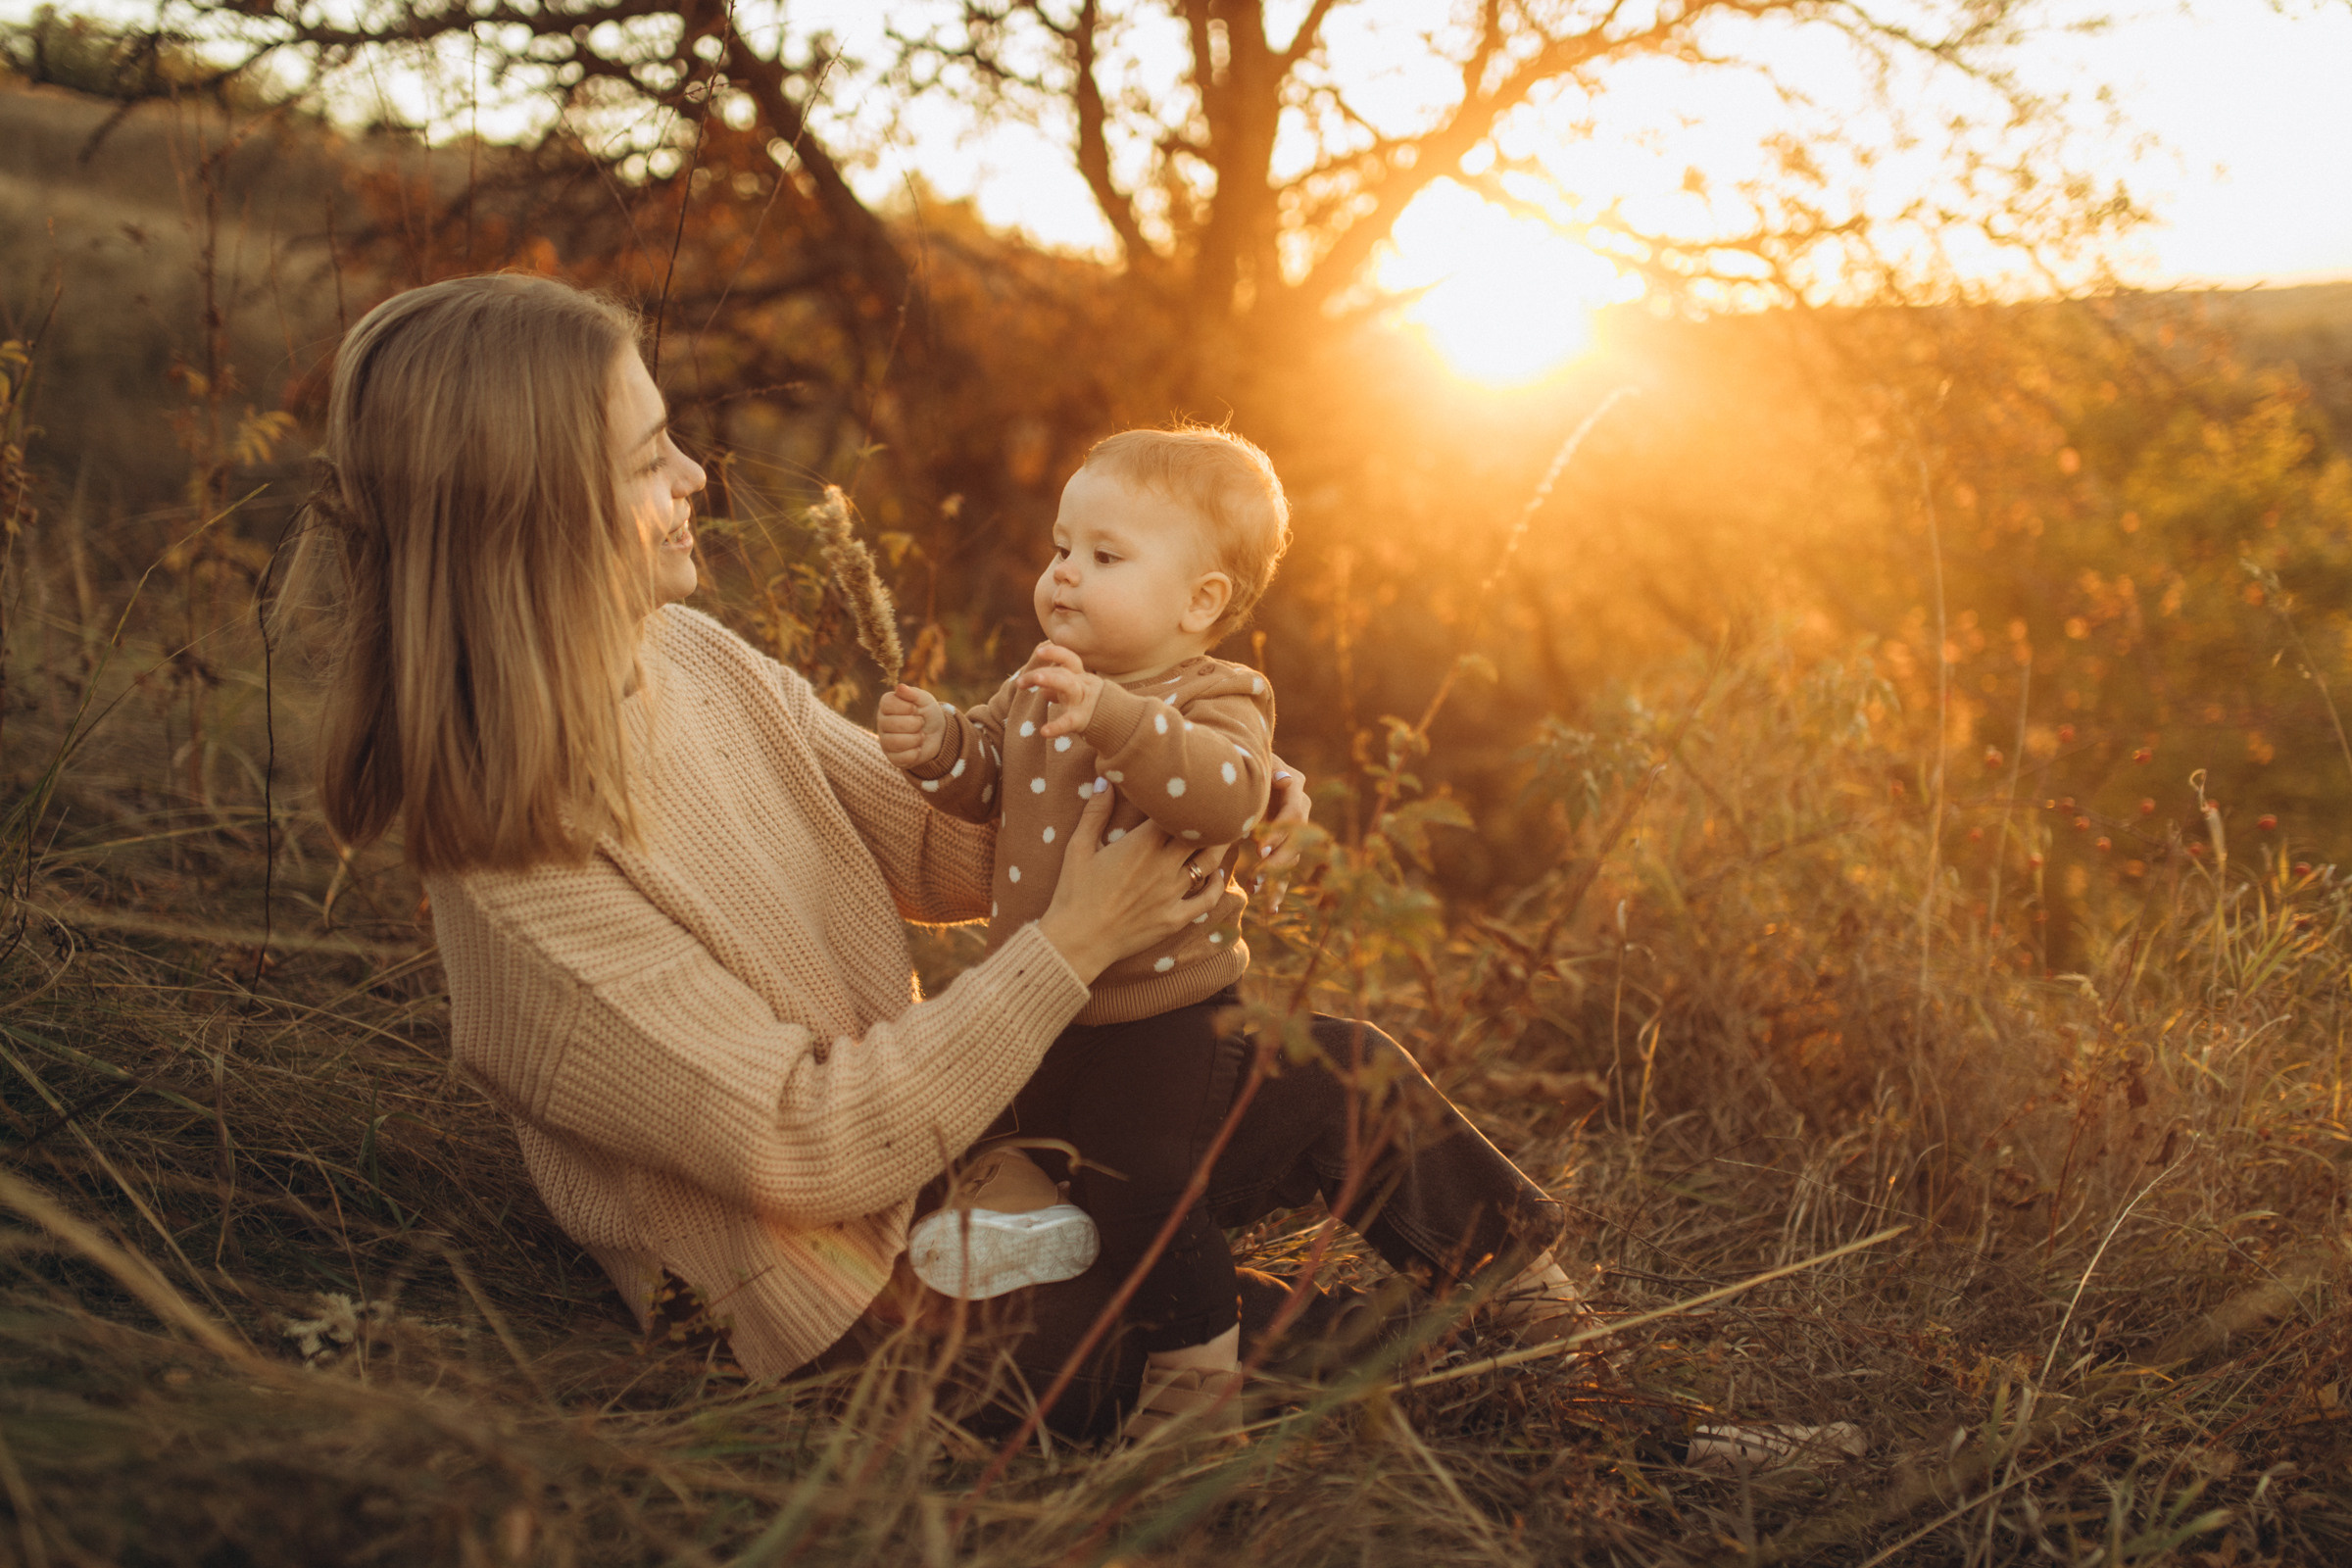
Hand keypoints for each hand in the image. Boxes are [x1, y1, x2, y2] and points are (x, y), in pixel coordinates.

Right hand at [877, 683, 947, 770]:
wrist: (937, 733)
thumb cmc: (927, 713)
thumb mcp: (924, 700)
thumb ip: (913, 693)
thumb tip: (900, 687)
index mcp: (886, 705)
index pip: (887, 704)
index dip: (906, 707)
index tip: (915, 709)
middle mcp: (882, 723)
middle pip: (892, 724)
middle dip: (915, 724)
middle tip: (921, 723)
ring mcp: (885, 741)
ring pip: (896, 742)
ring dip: (916, 739)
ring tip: (921, 735)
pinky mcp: (892, 757)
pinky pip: (901, 758)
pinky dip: (915, 753)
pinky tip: (918, 748)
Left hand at [1019, 643, 1102, 737]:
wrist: (1126, 724)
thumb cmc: (1099, 709)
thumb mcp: (1080, 697)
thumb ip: (1062, 692)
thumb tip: (1043, 693)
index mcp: (1082, 678)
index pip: (1069, 659)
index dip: (1055, 653)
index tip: (1038, 652)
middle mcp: (1083, 686)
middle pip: (1063, 673)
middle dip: (1043, 674)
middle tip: (1019, 682)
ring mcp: (1084, 701)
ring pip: (1068, 686)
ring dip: (1050, 679)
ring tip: (1036, 680)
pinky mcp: (1084, 719)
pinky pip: (1069, 721)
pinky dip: (1057, 727)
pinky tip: (1044, 732)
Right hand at [1036, 784, 1216, 983]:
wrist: (1076, 941)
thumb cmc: (1073, 892)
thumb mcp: (1078, 847)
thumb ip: (1095, 812)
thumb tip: (1105, 780)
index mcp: (1141, 844)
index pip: (1177, 811)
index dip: (1187, 798)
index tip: (1190, 789)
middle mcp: (1164, 865)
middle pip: (1201, 833)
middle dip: (1211, 818)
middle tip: (1217, 807)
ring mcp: (1172, 893)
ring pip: (1209, 863)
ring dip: (1219, 846)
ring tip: (1224, 833)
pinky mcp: (1175, 918)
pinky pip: (1207, 899)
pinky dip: (1216, 884)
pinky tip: (1216, 875)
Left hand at [1253, 762, 1310, 907]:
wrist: (1242, 766)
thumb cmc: (1243, 761)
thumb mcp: (1251, 763)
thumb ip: (1262, 773)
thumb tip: (1283, 779)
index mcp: (1294, 785)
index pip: (1293, 813)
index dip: (1278, 832)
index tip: (1258, 850)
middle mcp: (1301, 806)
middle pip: (1296, 839)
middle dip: (1277, 860)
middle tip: (1257, 876)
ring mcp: (1296, 825)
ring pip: (1292, 856)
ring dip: (1277, 877)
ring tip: (1258, 891)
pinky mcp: (1286, 841)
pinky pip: (1285, 867)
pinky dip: (1277, 886)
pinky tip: (1269, 907)